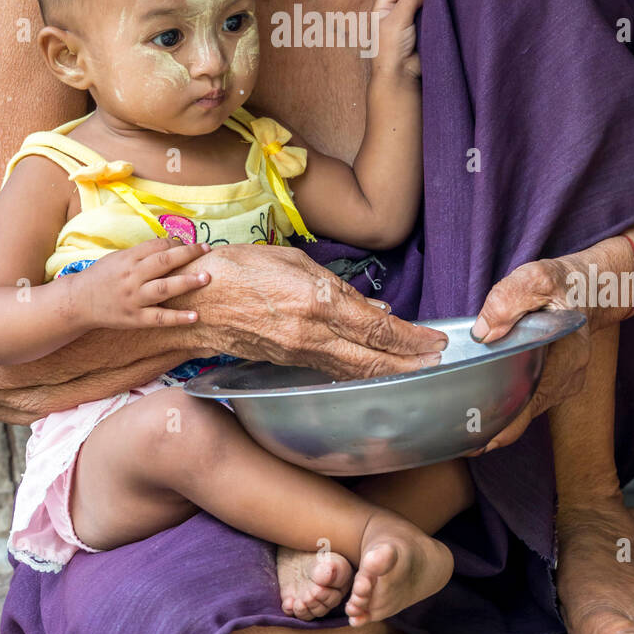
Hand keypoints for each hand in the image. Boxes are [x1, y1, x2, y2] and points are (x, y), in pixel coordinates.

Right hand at [62, 238, 211, 330]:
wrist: (78, 302)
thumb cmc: (103, 276)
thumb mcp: (119, 258)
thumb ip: (142, 253)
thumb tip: (172, 244)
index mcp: (128, 259)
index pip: (157, 246)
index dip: (177, 243)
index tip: (192, 243)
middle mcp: (132, 277)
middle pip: (163, 262)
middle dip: (188, 254)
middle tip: (207, 250)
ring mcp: (134, 298)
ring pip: (163, 288)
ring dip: (187, 282)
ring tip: (206, 278)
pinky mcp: (135, 318)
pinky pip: (159, 318)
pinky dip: (178, 317)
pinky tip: (195, 316)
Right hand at [186, 242, 448, 377]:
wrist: (194, 302)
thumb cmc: (240, 269)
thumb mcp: (293, 262)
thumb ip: (338, 288)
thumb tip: (375, 311)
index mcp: (317, 301)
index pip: (377, 328)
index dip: (412, 338)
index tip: (437, 341)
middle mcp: (312, 333)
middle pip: (373, 359)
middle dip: (410, 363)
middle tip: (438, 363)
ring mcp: (299, 353)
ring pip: (355, 371)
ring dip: (390, 372)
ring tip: (417, 370)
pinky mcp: (287, 363)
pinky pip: (333, 371)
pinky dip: (360, 372)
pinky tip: (375, 368)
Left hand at [372, 0, 423, 79]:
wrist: (401, 74)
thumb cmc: (392, 47)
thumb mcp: (397, 19)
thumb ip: (410, 1)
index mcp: (382, 9)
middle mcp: (393, 14)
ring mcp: (407, 23)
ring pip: (419, 2)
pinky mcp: (419, 32)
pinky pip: (428, 15)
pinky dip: (434, 6)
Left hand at [465, 255, 593, 452]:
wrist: (593, 285)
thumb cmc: (564, 283)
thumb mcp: (536, 279)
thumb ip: (507, 300)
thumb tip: (483, 332)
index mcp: (567, 359)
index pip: (529, 404)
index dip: (502, 427)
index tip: (475, 442)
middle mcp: (569, 378)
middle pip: (525, 413)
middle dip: (493, 428)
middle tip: (458, 439)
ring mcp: (565, 382)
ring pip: (527, 409)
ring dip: (500, 417)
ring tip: (464, 426)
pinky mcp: (558, 380)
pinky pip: (530, 399)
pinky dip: (510, 403)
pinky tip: (485, 405)